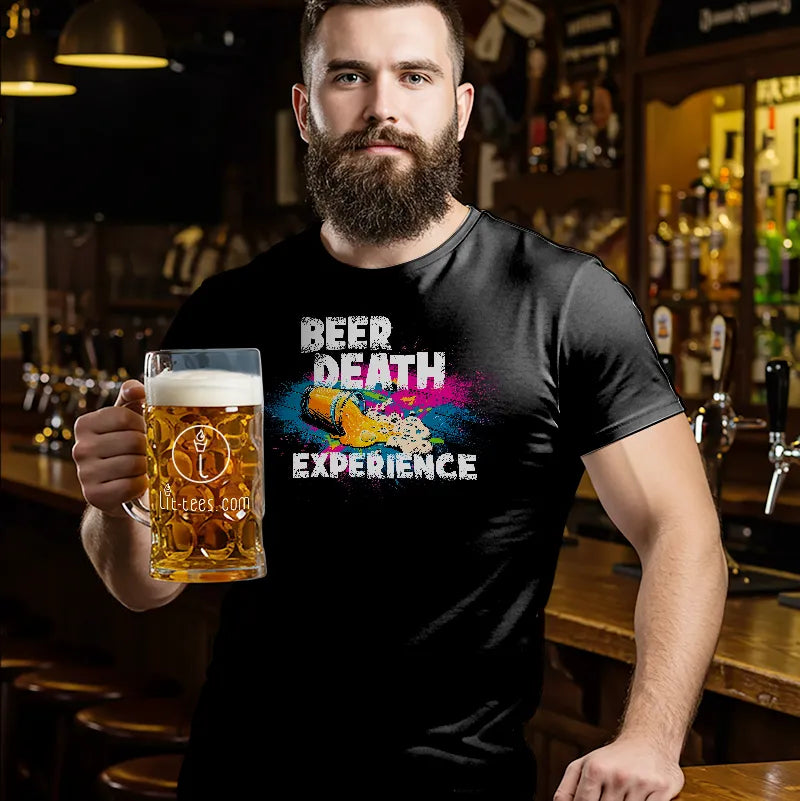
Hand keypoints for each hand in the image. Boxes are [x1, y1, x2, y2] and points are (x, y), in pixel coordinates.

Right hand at [72, 379, 147, 516]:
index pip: (124, 417)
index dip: (142, 424)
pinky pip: (131, 486)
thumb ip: (131, 396)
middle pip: (132, 441)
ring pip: (134, 464)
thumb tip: (138, 389)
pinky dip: (141, 485)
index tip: (144, 430)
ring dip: (146, 466)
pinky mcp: (95, 496)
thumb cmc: (126, 447)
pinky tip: (137, 482)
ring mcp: (85, 474)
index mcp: (85, 424)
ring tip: (143, 466)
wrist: (118, 489)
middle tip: (147, 452)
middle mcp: (80, 448)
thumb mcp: (127, 418)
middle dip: (147, 447)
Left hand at [553, 736, 683, 800]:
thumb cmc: (613, 757)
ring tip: (624, 795)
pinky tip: (641, 797)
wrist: (649, 738)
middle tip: (610, 796)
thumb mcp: (584, 765)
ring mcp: (641, 783)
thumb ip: (567, 789)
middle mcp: (618, 776)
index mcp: (595, 769)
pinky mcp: (662, 789)